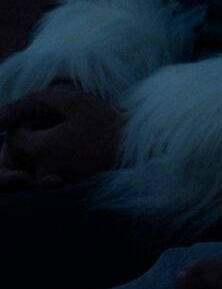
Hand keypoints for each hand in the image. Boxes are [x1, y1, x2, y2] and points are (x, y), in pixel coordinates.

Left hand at [0, 86, 124, 188]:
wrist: (140, 144)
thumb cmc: (107, 120)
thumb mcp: (72, 99)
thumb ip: (30, 102)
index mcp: (41, 149)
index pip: (13, 137)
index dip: (28, 123)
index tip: (55, 117)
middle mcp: (44, 170)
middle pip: (22, 154)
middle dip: (33, 139)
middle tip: (62, 128)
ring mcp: (58, 182)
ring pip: (35, 164)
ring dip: (45, 151)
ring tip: (71, 139)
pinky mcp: (70, 189)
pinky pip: (50, 174)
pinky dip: (57, 162)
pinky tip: (78, 151)